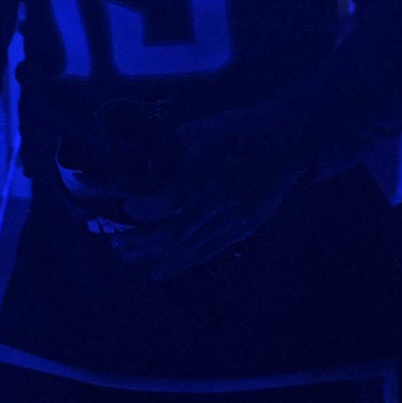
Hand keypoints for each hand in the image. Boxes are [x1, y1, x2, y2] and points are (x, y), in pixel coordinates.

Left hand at [108, 108, 309, 280]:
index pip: (163, 203)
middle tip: (118, 245)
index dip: (140, 210)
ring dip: (157, 260)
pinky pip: (208, 252)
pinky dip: (183, 263)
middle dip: (141, 244)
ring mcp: (231, 221)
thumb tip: (137, 170)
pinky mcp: (243, 231)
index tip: (126, 207)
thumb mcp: (194, 131)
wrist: (283, 144)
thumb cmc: (234, 131)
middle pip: (173, 236)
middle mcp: (215, 204)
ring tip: (132, 260)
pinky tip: (163, 271)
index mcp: (200, 175)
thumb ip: (165, 152)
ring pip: (190, 251)